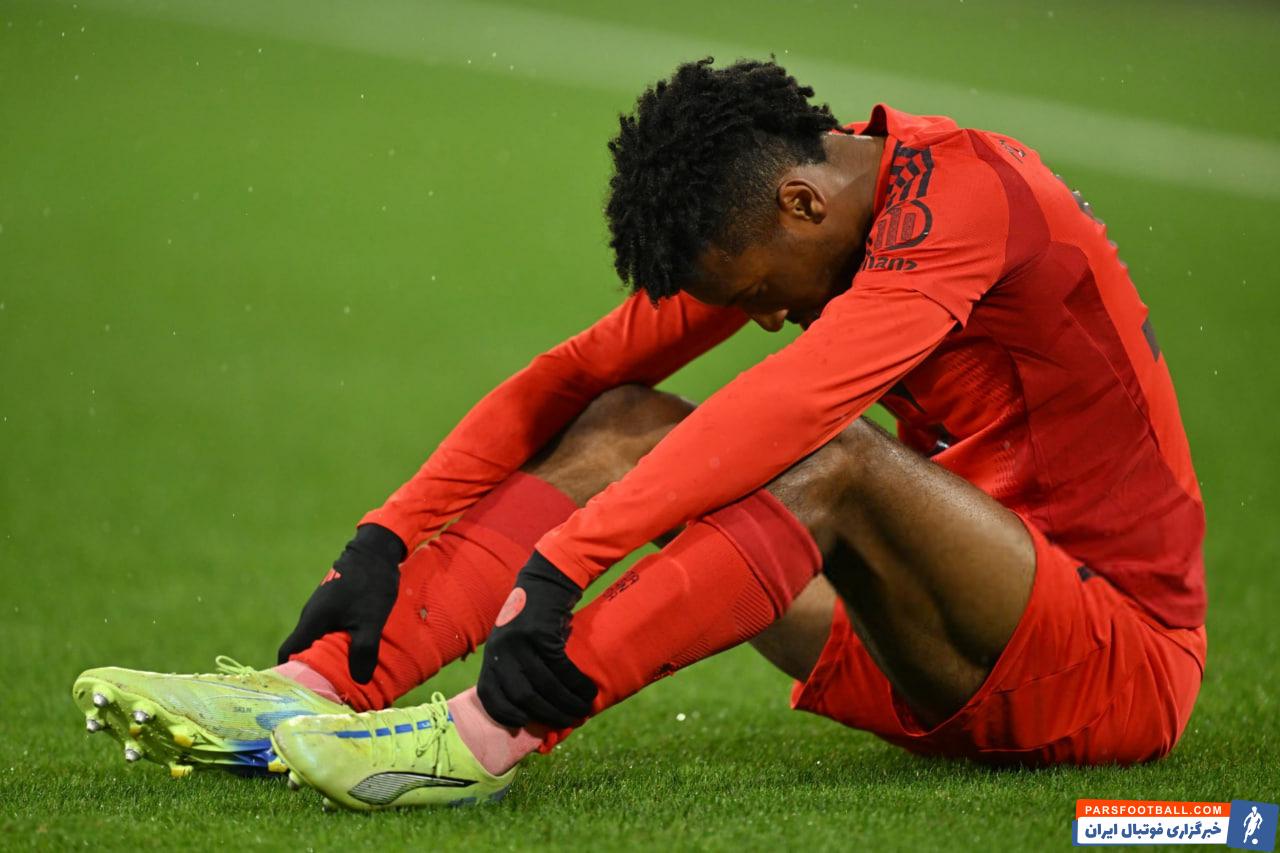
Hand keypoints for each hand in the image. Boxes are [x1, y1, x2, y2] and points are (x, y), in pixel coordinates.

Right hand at [277, 523, 406, 683]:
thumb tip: (360, 680)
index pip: (288, 652)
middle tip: (328, 689)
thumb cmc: (370, 585)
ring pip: (317, 640)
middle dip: (312, 670)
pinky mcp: (333, 605)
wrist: (376, 551)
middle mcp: (311, 616)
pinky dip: (337, 644)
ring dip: (326, 657)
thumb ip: (364, 649)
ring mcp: (322, 610)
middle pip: (302, 649)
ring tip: (344, 675)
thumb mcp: (370, 620)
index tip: (302, 691)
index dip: (291, 673)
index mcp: (312, 620)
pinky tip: (355, 653)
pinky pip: (329, 630)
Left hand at [477, 551, 597, 727]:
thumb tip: (534, 710)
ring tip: (583, 709)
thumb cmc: (535, 621)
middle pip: (522, 696)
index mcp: (491, 656)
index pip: (489, 695)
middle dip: (548, 713)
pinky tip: (588, 690)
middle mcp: (501, 650)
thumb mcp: (515, 644)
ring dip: (568, 702)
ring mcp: (520, 641)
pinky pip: (561, 667)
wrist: (545, 582)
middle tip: (568, 720)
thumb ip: (517, 671)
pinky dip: (577, 683)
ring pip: (545, 684)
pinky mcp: (542, 633)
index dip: (505, 714)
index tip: (524, 724)